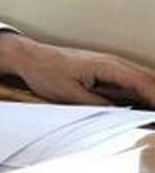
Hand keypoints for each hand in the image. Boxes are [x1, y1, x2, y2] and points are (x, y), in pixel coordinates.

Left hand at [0, 30, 154, 106]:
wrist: (29, 57)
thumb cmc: (46, 73)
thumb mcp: (70, 95)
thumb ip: (98, 105)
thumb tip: (121, 115)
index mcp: (108, 66)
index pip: (144, 83)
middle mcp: (113, 62)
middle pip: (149, 79)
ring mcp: (110, 64)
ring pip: (142, 79)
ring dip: (152, 94)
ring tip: (153, 114)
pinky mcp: (105, 70)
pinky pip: (131, 80)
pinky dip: (143, 91)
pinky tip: (145, 105)